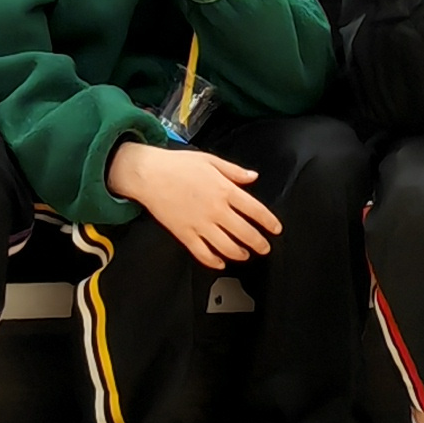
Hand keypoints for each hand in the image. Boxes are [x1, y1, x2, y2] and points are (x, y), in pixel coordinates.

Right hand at [105, 137, 281, 266]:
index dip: (269, 222)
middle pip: (245, 233)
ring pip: (227, 247)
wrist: (147, 174)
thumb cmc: (177, 165)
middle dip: (259, 243)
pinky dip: (214, 261)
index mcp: (224, 190)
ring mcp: (200, 224)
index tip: (276, 229)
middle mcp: (215, 210)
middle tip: (265, 247)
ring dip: (240, 253)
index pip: (255, 210)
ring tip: (245, 254)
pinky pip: (203, 253)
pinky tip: (220, 262)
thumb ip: (234, 171)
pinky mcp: (185, 234)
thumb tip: (253, 177)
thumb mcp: (210, 160)